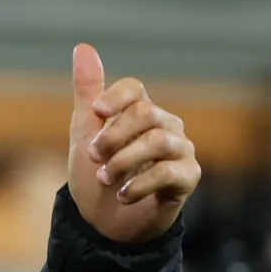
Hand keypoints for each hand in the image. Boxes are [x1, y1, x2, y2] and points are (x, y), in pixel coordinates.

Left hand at [66, 43, 200, 243]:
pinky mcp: (188, 177)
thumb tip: (82, 47)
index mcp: (140, 112)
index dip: (115, 98)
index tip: (96, 115)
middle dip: (113, 137)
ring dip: (123, 161)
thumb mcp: (85, 133)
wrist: (104, 224)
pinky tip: (122, 195)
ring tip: (105, 179)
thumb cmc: (95, 176)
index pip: (134, 89)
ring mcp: (180, 150)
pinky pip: (169, 172)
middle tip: (94, 158)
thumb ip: (87, 93)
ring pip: (157, 141)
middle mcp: (166, 125)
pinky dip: (139, 184)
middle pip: (145, 114)